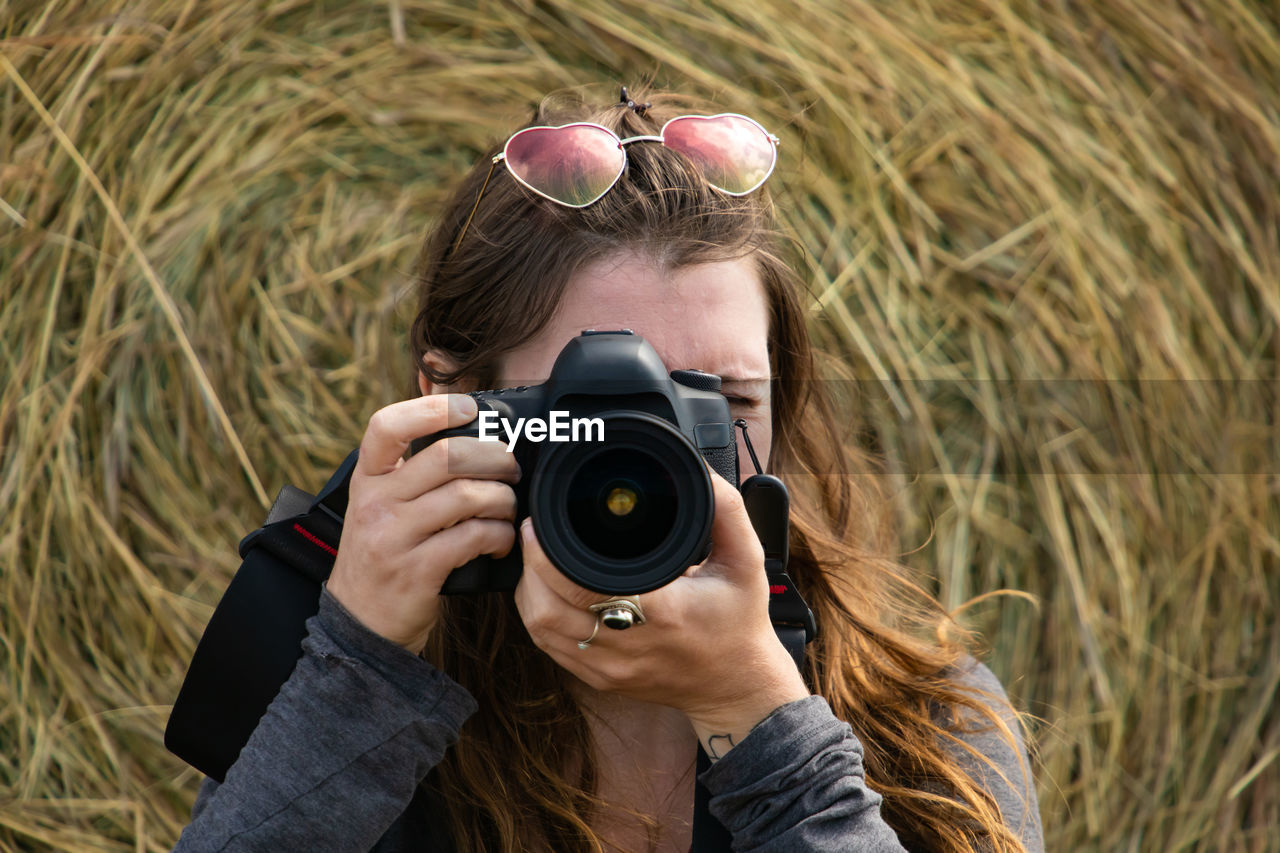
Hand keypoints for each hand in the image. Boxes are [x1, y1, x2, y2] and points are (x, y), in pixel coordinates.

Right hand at [326, 394, 520, 653]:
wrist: (360, 626)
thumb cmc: (383, 556)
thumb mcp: (379, 507)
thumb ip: (412, 474)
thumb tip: (469, 434)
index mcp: (367, 479)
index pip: (387, 425)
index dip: (432, 408)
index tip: (468, 408)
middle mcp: (374, 502)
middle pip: (447, 456)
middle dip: (494, 458)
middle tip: (511, 469)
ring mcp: (393, 537)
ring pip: (467, 496)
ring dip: (503, 500)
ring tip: (509, 508)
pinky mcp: (417, 570)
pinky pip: (473, 537)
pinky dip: (500, 535)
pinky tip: (502, 540)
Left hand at [513, 470, 809, 757]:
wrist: (738, 687)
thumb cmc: (740, 621)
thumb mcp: (746, 559)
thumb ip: (725, 508)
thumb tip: (696, 469)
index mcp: (662, 613)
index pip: (581, 585)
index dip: (547, 554)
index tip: (541, 523)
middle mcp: (629, 646)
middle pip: (548, 608)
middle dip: (530, 565)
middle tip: (534, 532)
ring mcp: (609, 668)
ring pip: (540, 628)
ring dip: (531, 589)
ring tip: (538, 558)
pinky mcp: (600, 680)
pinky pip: (550, 647)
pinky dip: (539, 615)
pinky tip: (546, 590)